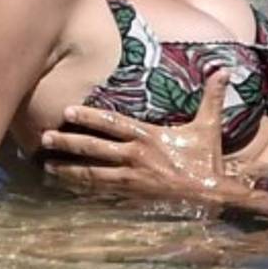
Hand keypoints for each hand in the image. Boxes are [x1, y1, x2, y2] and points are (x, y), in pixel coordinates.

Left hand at [40, 68, 240, 201]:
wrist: (213, 196)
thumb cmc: (207, 160)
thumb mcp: (209, 125)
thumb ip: (212, 96)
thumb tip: (223, 69)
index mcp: (149, 137)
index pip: (113, 123)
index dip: (89, 117)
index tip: (67, 111)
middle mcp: (135, 158)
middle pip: (94, 149)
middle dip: (67, 143)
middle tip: (44, 139)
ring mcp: (131, 181)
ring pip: (92, 175)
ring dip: (68, 171)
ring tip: (46, 167)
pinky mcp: (132, 199)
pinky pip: (101, 194)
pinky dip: (83, 192)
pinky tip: (66, 191)